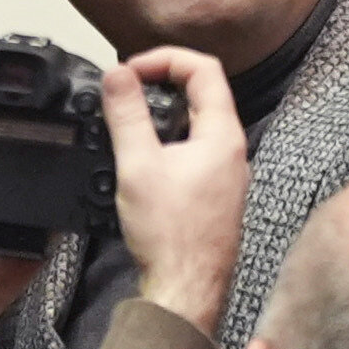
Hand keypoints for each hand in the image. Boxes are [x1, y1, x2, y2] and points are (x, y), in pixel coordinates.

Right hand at [106, 47, 246, 335]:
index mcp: (222, 136)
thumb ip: (127, 114)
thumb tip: (117, 75)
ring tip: (128, 127)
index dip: (163, 59)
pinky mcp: (212, 195)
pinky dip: (166, 144)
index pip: (203, 69)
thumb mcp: (137, 165)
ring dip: (162, 116)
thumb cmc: (171, 237)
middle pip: (201, 94)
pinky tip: (141, 164)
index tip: (131, 70)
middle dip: (160, 84)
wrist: (185, 289)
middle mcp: (231, 152)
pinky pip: (192, 153)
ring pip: (195, 126)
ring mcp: (224, 174)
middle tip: (126, 92)